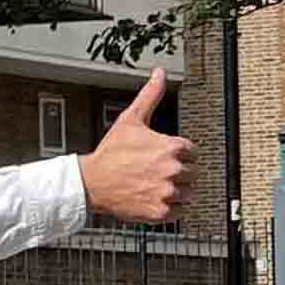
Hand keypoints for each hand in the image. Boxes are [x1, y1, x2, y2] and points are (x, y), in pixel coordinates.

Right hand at [81, 69, 192, 224]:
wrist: (91, 182)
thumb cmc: (110, 153)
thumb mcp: (131, 119)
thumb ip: (150, 95)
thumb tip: (159, 74)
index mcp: (171, 147)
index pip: (193, 152)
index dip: (180, 154)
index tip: (166, 156)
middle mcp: (173, 170)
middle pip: (193, 173)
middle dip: (179, 172)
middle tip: (159, 171)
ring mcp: (167, 192)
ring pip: (188, 192)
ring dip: (177, 190)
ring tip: (157, 184)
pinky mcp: (161, 211)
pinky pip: (180, 211)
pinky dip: (171, 206)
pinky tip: (155, 197)